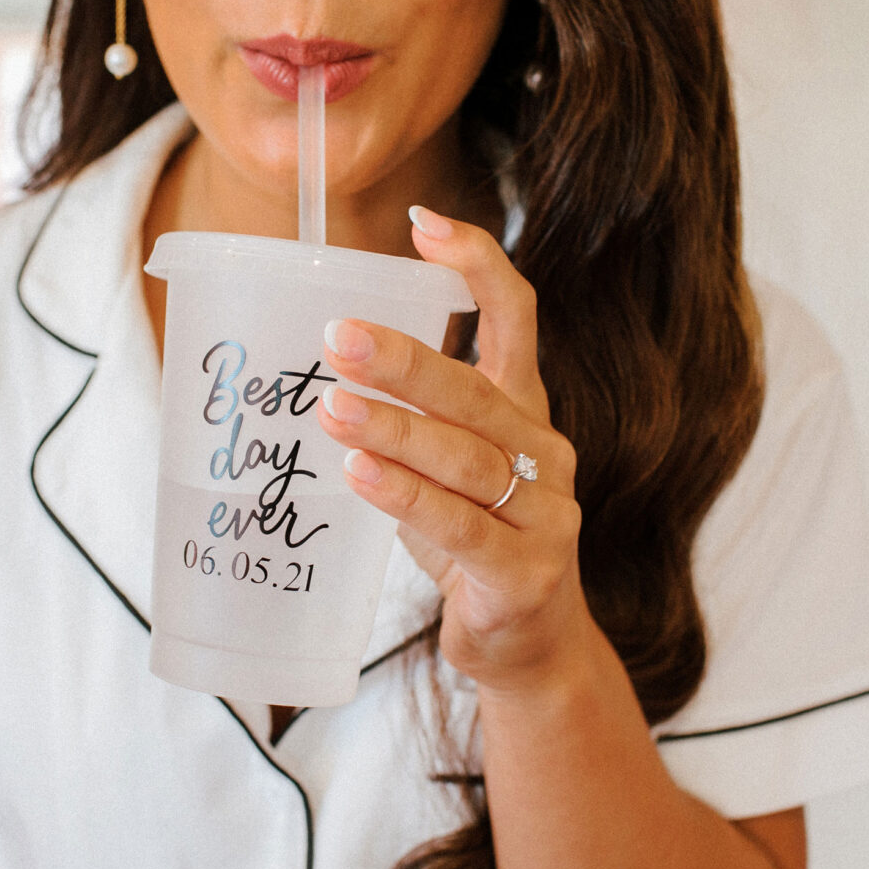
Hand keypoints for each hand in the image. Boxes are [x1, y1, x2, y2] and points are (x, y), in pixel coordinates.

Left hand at [316, 205, 592, 693]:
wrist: (527, 645)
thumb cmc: (473, 541)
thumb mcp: (447, 467)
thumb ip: (413, 417)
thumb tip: (322, 360)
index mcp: (524, 411)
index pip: (515, 318)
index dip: (477, 265)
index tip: (424, 223)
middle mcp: (544, 452)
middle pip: (476, 391)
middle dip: (406, 359)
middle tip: (338, 336)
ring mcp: (545, 513)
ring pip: (466, 459)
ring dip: (394, 429)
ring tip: (331, 406)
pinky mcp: (526, 573)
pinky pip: (460, 526)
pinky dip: (406, 497)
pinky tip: (359, 473)